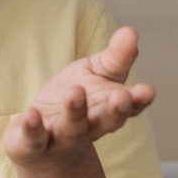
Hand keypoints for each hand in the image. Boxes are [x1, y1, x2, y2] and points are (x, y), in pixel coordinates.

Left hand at [3, 25, 154, 171]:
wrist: (42, 144)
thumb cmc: (77, 101)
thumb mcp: (96, 73)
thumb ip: (115, 57)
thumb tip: (131, 32)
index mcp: (108, 110)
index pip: (129, 107)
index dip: (139, 100)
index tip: (147, 90)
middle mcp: (90, 127)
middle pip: (106, 121)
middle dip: (115, 110)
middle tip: (122, 95)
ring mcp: (61, 138)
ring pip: (72, 129)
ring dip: (75, 112)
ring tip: (74, 92)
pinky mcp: (33, 145)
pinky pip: (34, 139)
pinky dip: (32, 129)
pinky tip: (31, 115)